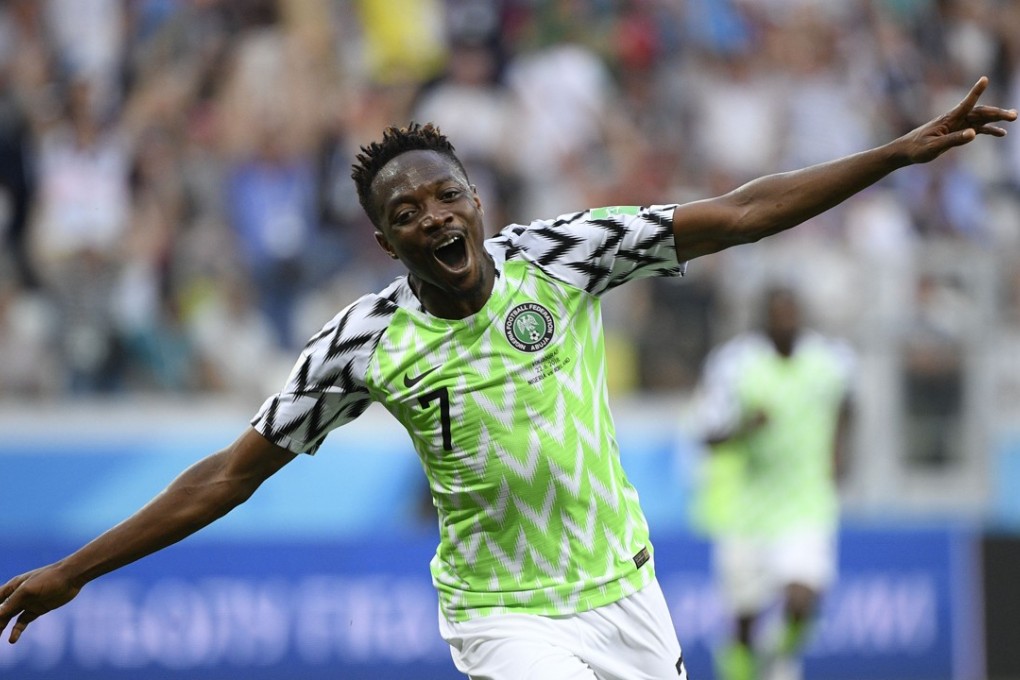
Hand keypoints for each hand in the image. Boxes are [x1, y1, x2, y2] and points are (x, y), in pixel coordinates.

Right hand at [0, 565, 80, 642]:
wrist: (71, 577)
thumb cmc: (48, 578)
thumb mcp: (27, 590)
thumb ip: (11, 602)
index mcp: (13, 586)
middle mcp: (18, 595)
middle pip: (1, 611)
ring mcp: (28, 603)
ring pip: (10, 618)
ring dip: (2, 627)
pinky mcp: (37, 610)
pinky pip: (23, 622)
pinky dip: (17, 630)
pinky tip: (12, 640)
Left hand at [898, 76, 1015, 164]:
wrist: (905, 151)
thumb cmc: (917, 149)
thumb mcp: (934, 147)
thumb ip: (954, 140)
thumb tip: (974, 134)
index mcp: (948, 119)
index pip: (965, 104)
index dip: (975, 92)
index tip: (984, 79)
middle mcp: (955, 119)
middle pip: (980, 112)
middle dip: (997, 113)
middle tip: (1013, 115)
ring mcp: (957, 125)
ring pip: (981, 119)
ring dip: (997, 119)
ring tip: (1013, 118)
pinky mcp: (957, 132)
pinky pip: (977, 129)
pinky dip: (989, 130)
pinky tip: (1001, 133)